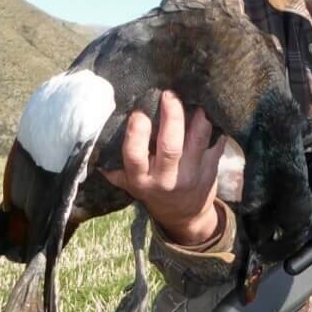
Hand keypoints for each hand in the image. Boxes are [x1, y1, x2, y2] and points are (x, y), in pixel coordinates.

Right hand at [99, 91, 226, 245]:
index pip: (135, 155)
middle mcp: (167, 178)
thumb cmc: (154, 192)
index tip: (138, 112)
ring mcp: (192, 175)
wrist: (185, 217)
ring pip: (198, 141)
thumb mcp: (131, 185)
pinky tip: (211, 109)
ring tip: (196, 99)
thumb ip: (116, 167)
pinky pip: (216, 143)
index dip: (136, 132)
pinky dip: (215, 125)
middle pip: (170, 145)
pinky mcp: (211, 170)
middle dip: (171, 116)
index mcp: (141, 179)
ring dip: (198, 117)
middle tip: (169, 95)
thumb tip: (95, 143)